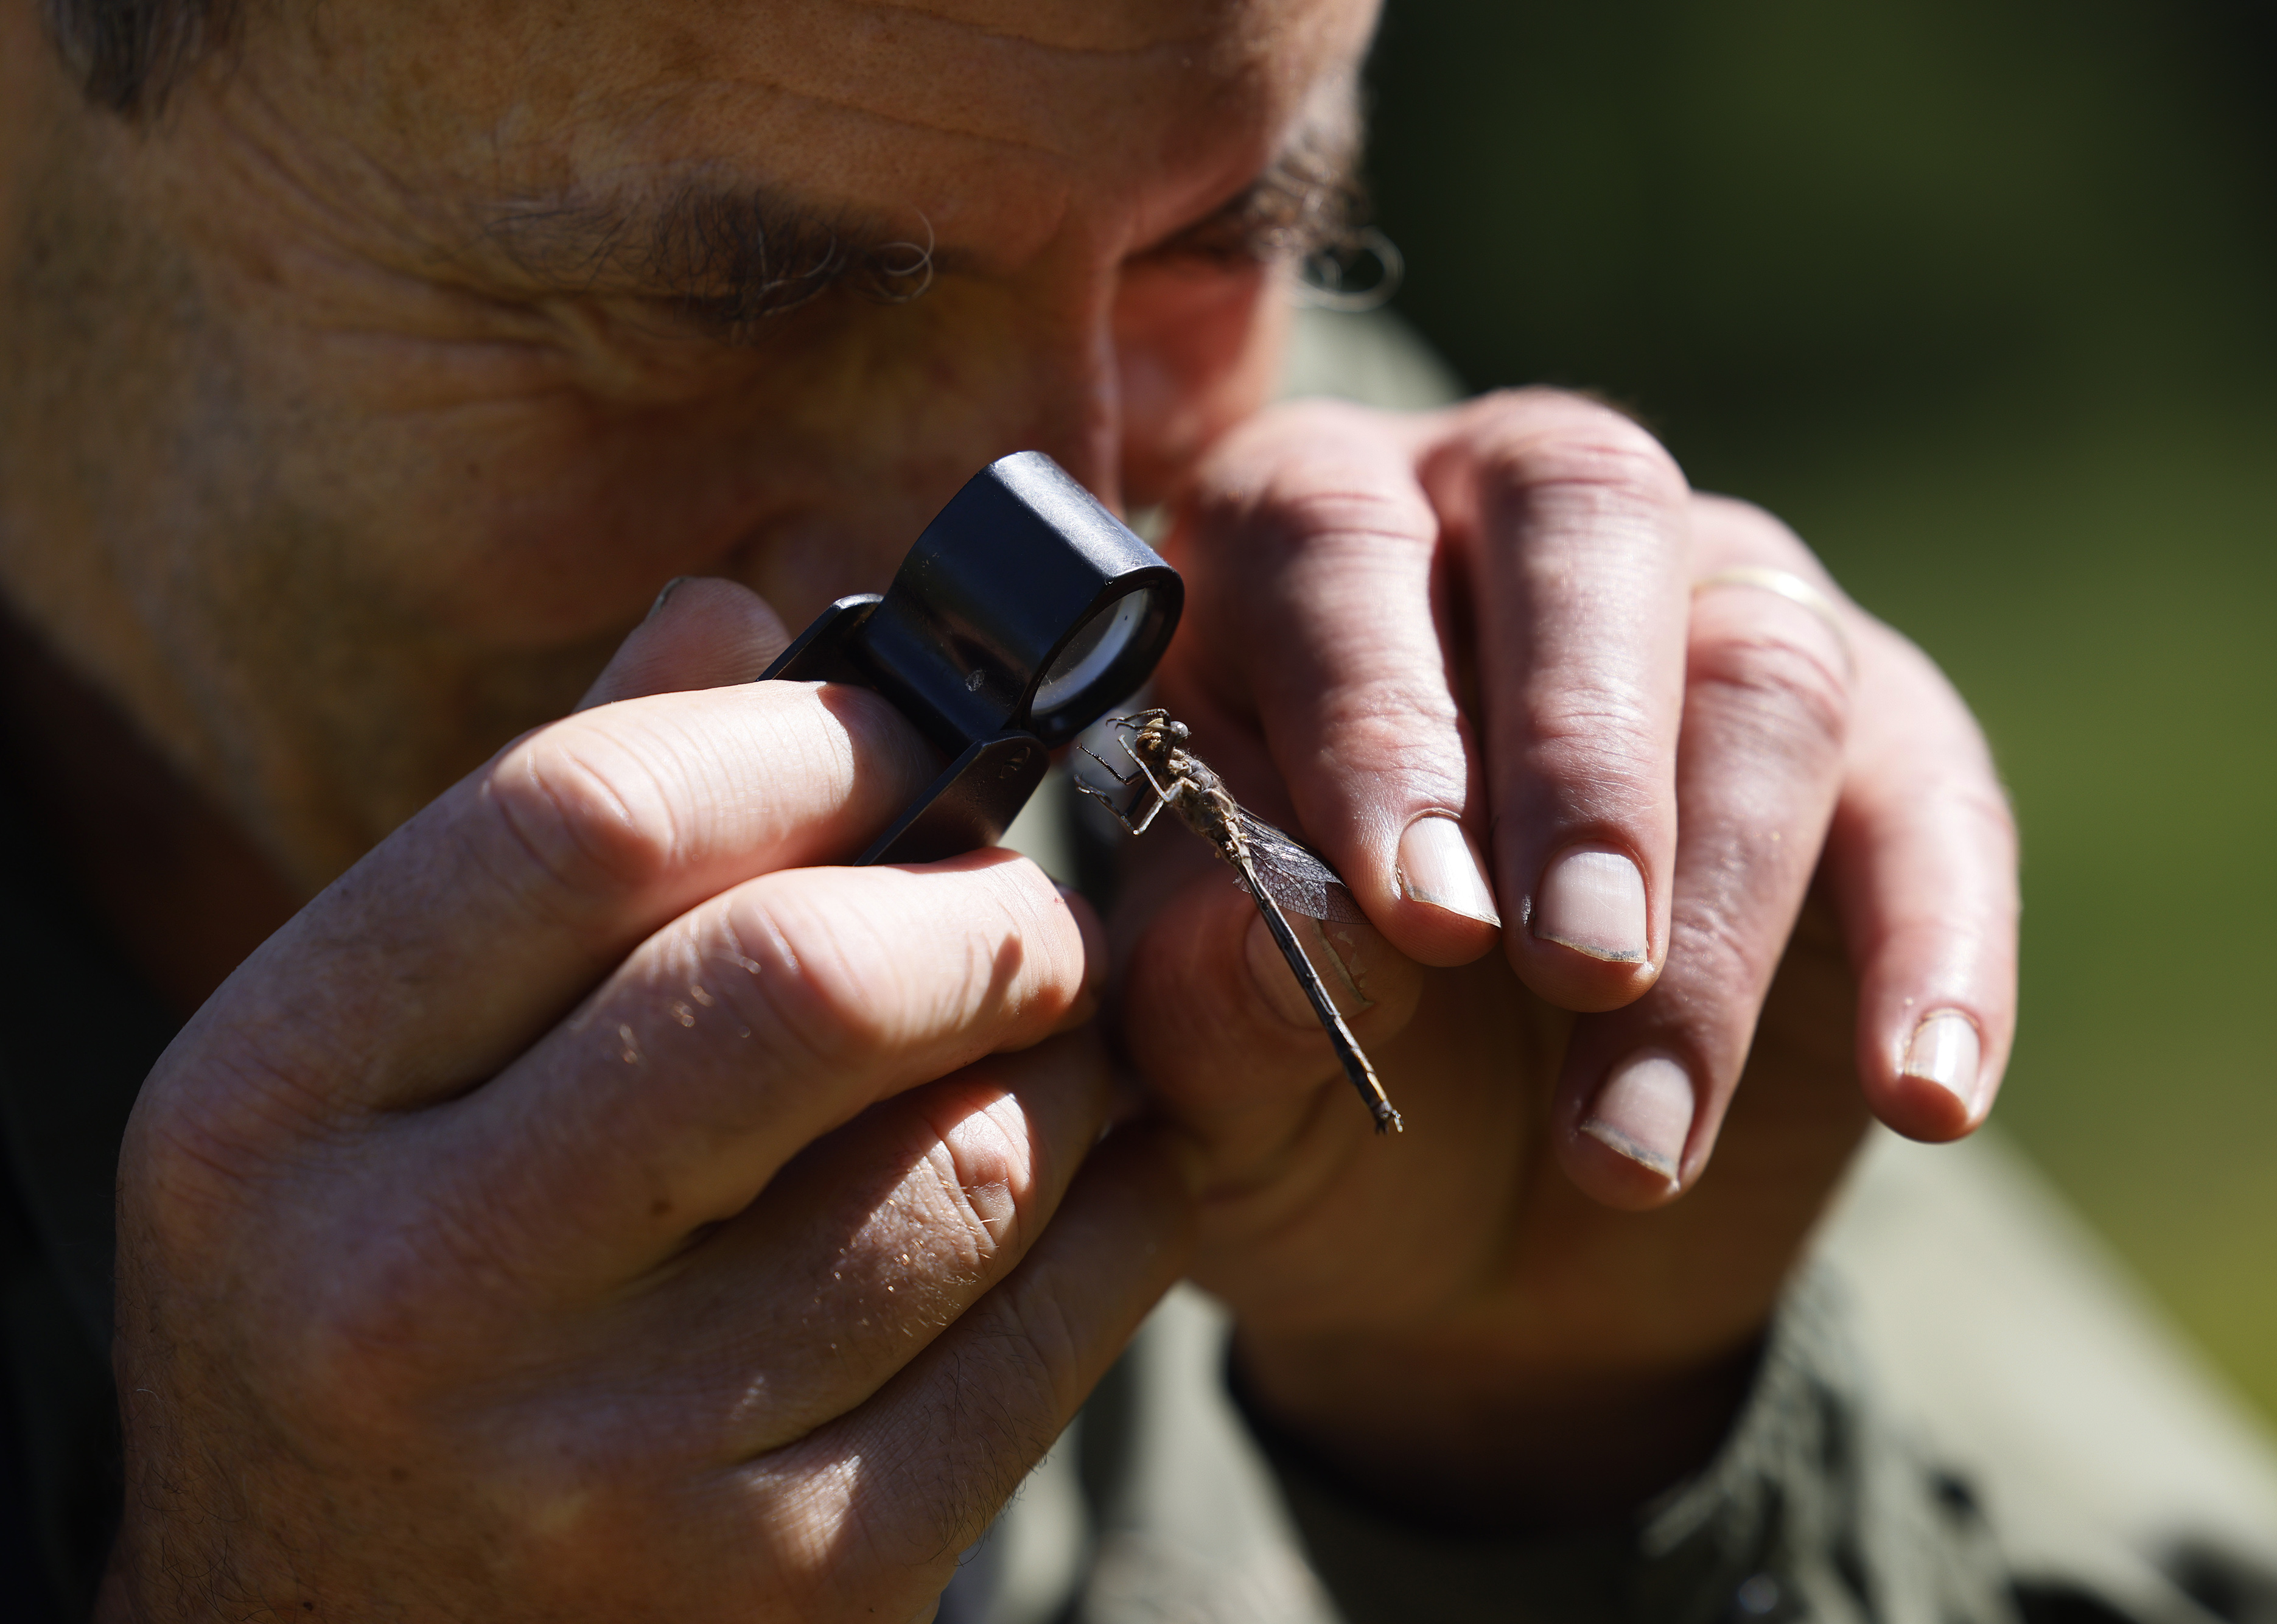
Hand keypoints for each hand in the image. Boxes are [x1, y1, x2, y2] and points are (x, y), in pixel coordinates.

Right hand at [107, 583, 1193, 1620]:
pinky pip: (1055, 1330)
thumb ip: (535, 843)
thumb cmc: (371, 1321)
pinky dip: (1123, 1213)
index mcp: (274, 1112)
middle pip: (804, 981)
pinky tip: (1098, 1176)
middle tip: (1023, 907)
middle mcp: (415, 1295)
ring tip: (1048, 1044)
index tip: (908, 736)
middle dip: (982, 904)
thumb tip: (738, 608)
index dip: (801, 738)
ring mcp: (614, 1467)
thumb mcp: (362, 1088)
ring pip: (975, 1159)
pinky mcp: (799, 1590)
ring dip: (1071, 1062)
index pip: (582, 822)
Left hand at [1112, 392, 2017, 1524]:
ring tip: (1631, 1143)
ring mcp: (1711, 609)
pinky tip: (1924, 1096)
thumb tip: (1302, 927)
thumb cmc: (1290, 1097)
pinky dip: (1936, 953)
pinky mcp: (1881, 744)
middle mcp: (1511, 521)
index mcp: (1295, 549)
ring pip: (1762, 668)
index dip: (1380, 722)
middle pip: (1584, 510)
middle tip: (1575, 970)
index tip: (1420, 923)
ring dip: (1714, 925)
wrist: (1455, 1238)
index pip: (1335, 543)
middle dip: (1582, 755)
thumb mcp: (1206, 1079)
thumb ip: (1209, 996)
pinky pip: (1935, 807)